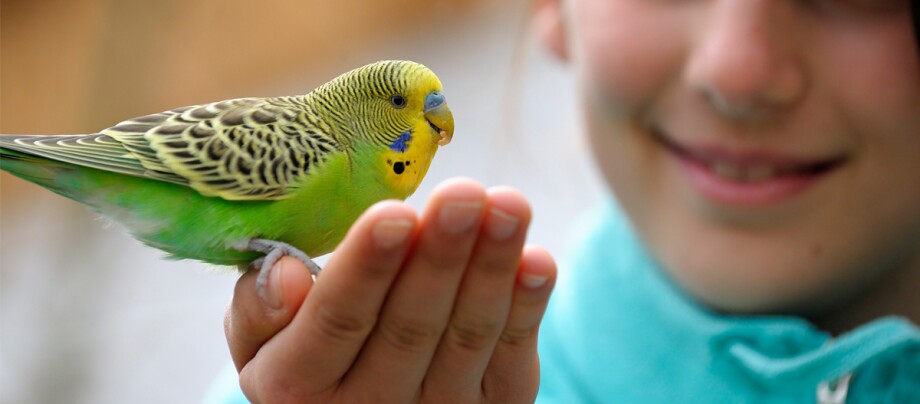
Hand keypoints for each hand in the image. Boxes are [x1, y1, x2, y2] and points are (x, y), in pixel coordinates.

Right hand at [224, 178, 556, 402]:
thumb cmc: (306, 351)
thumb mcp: (261, 339)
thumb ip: (260, 309)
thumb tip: (286, 273)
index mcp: (299, 384)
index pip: (338, 321)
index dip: (367, 268)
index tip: (393, 213)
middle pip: (410, 328)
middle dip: (440, 257)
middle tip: (463, 194)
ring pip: (466, 338)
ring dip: (492, 268)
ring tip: (508, 205)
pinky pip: (512, 359)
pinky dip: (528, 307)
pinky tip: (537, 259)